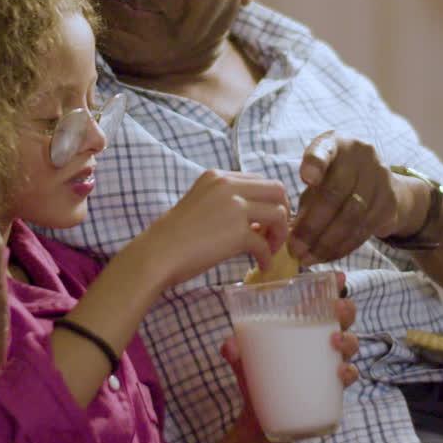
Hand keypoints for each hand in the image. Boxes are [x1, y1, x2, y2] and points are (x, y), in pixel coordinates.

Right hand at [137, 170, 290, 288]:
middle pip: (277, 190)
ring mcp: (234, 207)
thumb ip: (230, 204)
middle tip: (276, 233)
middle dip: (283, 212)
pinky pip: (264, 243)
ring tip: (270, 250)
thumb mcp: (203, 205)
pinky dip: (266, 257)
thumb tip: (261, 221)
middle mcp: (228, 185)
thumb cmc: (176, 235)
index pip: (260, 180)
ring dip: (279, 235)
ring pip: (279, 214)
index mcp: (218, 176)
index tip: (268, 220)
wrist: (158, 253)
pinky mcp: (237, 232)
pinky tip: (261, 266)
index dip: (270, 200)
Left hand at [212, 272, 359, 442]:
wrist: (260, 418)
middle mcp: (321, 342)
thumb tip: (229, 345)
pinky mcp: (331, 389)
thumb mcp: (243, 360)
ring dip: (348, 340)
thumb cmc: (257, 377)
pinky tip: (341, 373)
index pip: (322, 301)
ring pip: (350, 345)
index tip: (338, 276)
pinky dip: (348, 374)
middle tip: (338, 309)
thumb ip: (236, 350)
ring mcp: (328, 364)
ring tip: (334, 341)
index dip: (334, 286)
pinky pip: (348, 377)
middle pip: (343, 319)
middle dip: (346, 310)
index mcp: (303, 326)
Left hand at [291, 131, 410, 264]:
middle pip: (335, 192)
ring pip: (351, 216)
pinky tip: (327, 256)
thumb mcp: (318, 180)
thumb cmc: (336, 180)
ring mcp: (380, 177)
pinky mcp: (390, 201)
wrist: (381, 184)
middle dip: (312, 225)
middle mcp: (361, 155)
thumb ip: (305, 200)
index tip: (305, 178)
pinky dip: (343, 246)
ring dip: (327, 242)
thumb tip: (288, 233)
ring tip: (308, 257)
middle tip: (295, 247)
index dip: (315, 164)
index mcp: (335, 143)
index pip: (324, 150)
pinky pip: (364, 229)